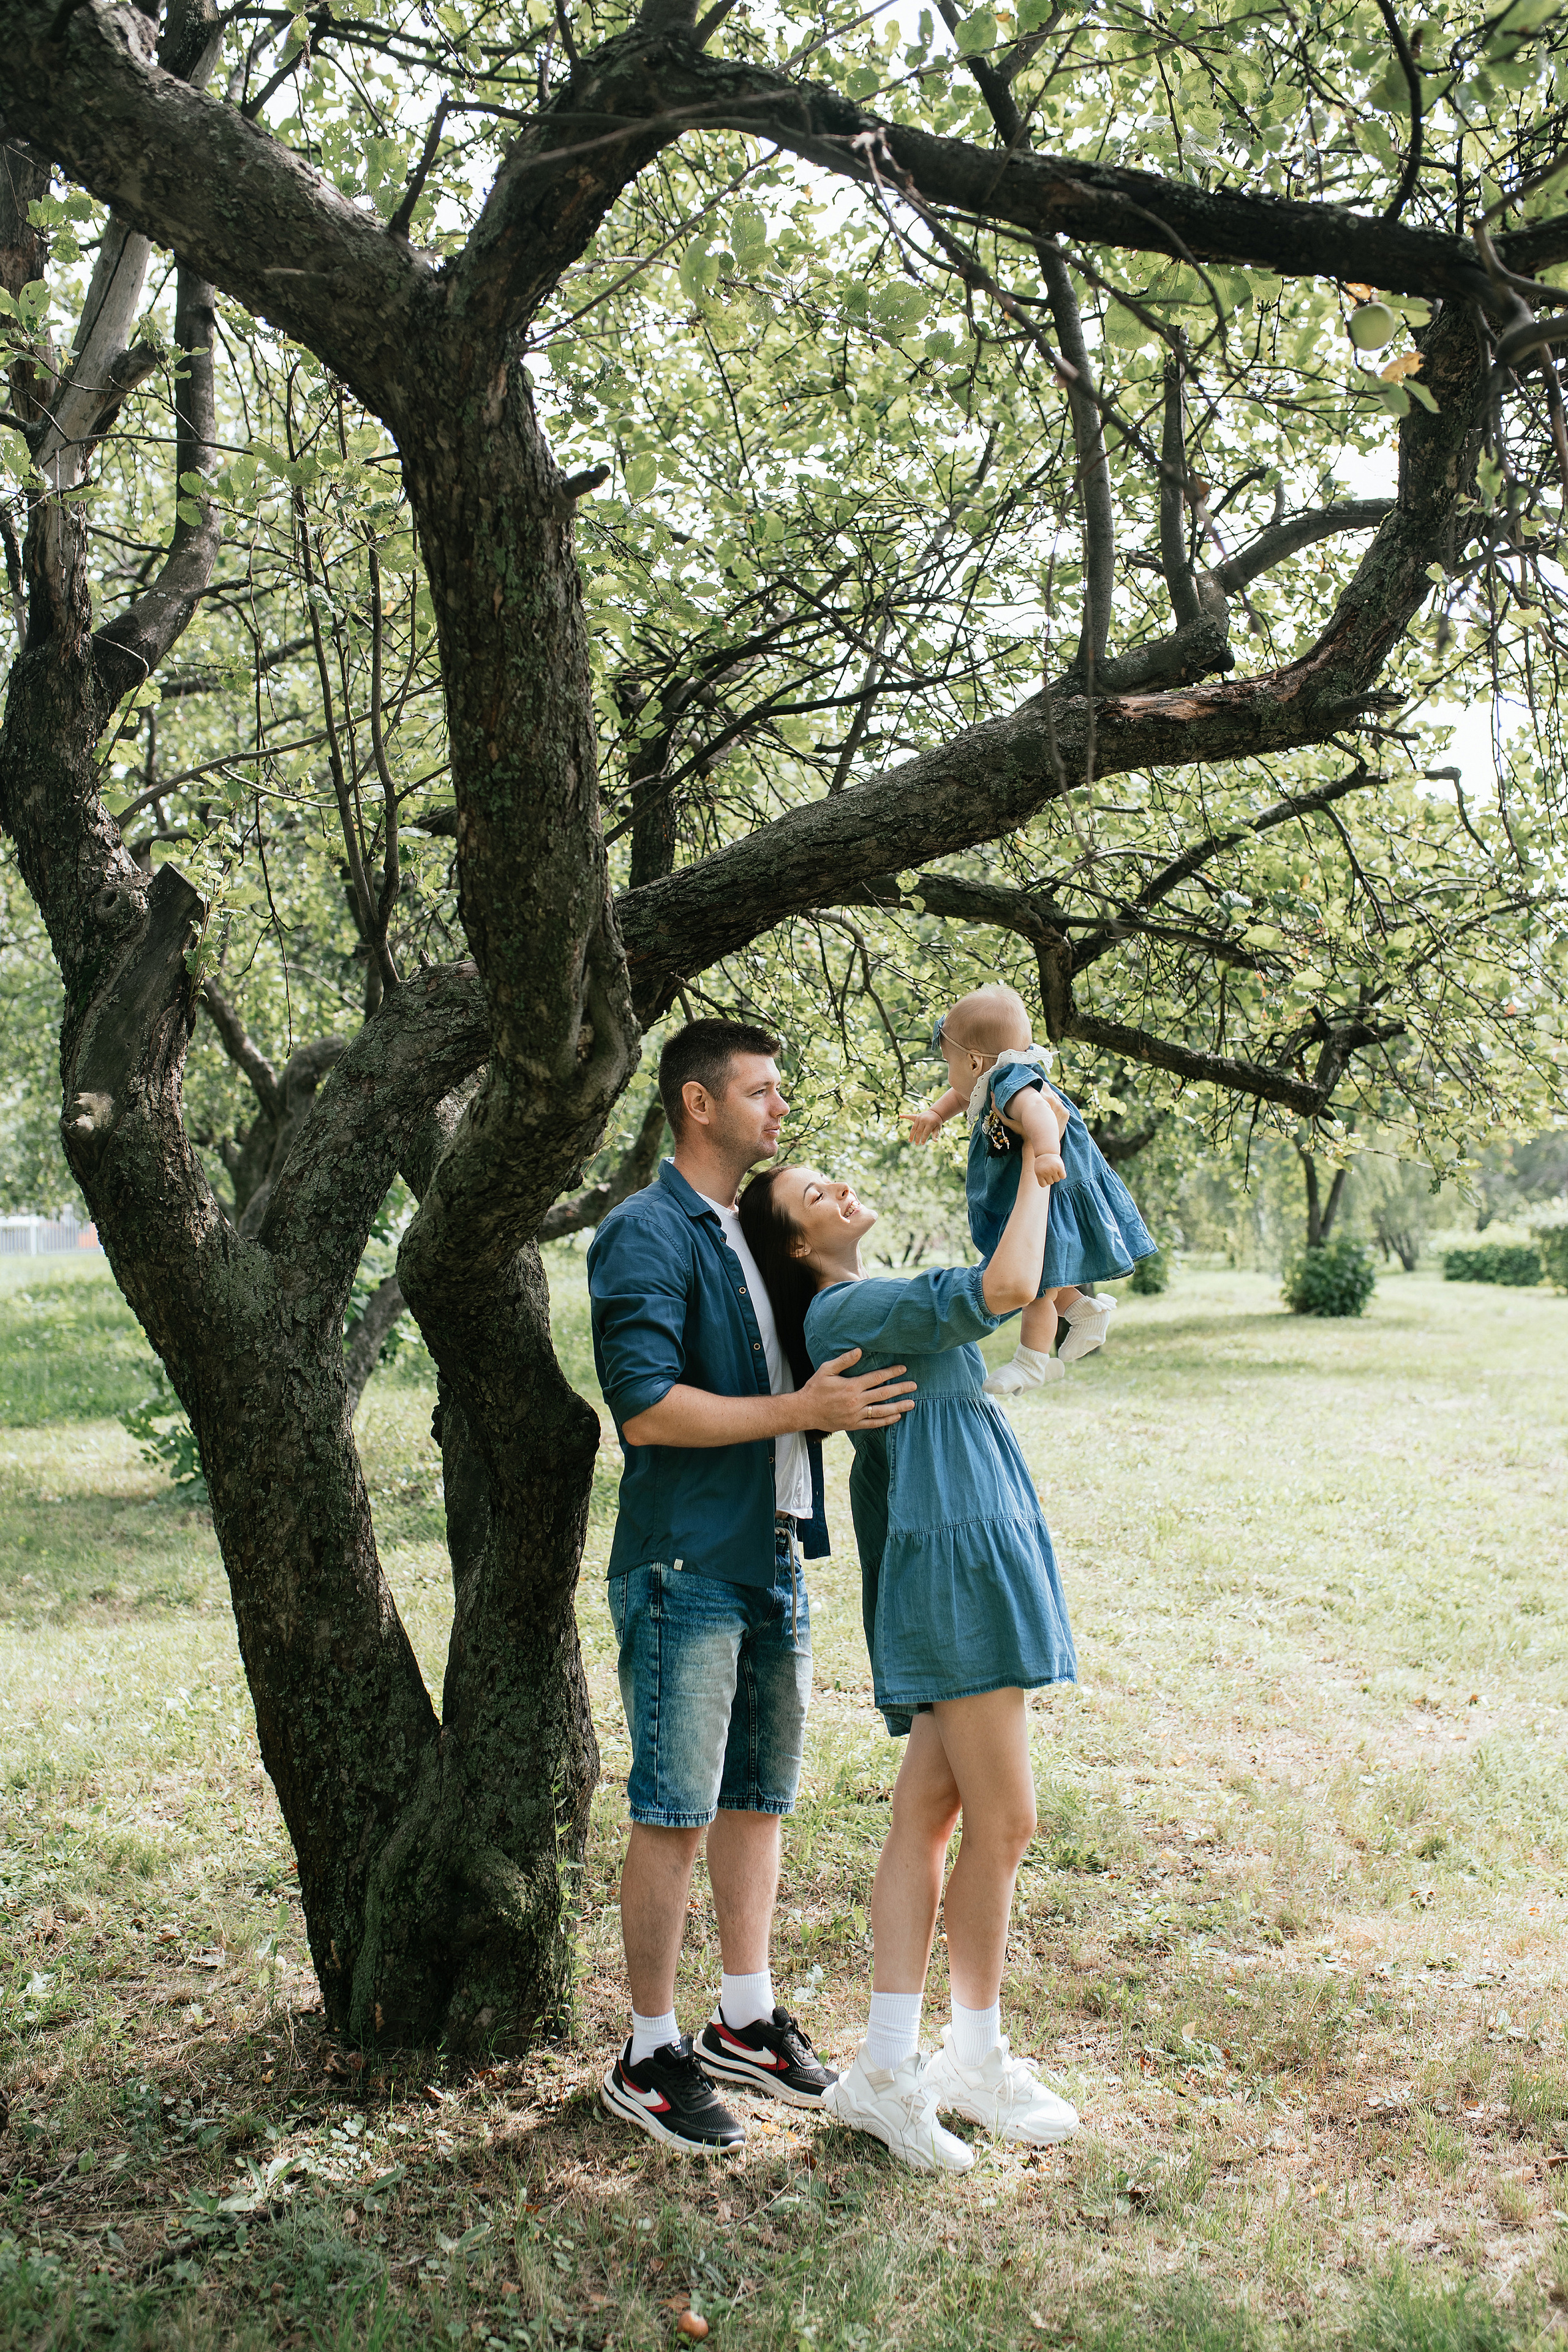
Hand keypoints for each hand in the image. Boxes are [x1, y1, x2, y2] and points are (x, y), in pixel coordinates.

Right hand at [799, 1348, 917, 1431]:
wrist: (804, 1411)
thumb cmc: (815, 1388)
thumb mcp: (826, 1370)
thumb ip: (844, 1360)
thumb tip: (859, 1350)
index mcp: (851, 1386)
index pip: (876, 1378)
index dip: (891, 1372)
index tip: (903, 1369)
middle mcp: (856, 1401)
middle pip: (883, 1394)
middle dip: (900, 1389)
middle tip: (914, 1385)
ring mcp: (855, 1415)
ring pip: (882, 1411)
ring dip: (898, 1407)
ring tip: (911, 1403)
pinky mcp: (853, 1425)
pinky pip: (873, 1424)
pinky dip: (886, 1421)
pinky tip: (896, 1416)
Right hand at [902, 1109, 942, 1145]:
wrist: (935, 1113)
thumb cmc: (936, 1123)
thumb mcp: (938, 1128)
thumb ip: (935, 1134)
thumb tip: (935, 1141)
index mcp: (930, 1123)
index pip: (925, 1132)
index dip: (924, 1138)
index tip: (922, 1144)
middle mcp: (923, 1120)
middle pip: (919, 1131)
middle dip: (917, 1138)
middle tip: (916, 1144)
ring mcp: (919, 1118)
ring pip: (914, 1127)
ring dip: (911, 1134)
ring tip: (910, 1141)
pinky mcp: (916, 1116)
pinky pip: (909, 1116)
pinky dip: (904, 1116)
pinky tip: (900, 1115)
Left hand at [1032, 1149, 1064, 1185]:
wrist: (1046, 1151)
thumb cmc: (1042, 1162)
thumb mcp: (1038, 1170)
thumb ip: (1042, 1178)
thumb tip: (1048, 1184)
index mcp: (1039, 1173)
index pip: (1043, 1185)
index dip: (1045, 1182)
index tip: (1044, 1176)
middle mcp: (1045, 1172)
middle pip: (1051, 1182)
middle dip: (1051, 1177)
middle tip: (1049, 1170)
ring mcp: (1053, 1169)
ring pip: (1057, 1180)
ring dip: (1056, 1175)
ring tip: (1053, 1168)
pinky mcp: (1059, 1167)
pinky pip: (1063, 1176)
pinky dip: (1062, 1174)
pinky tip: (1059, 1169)